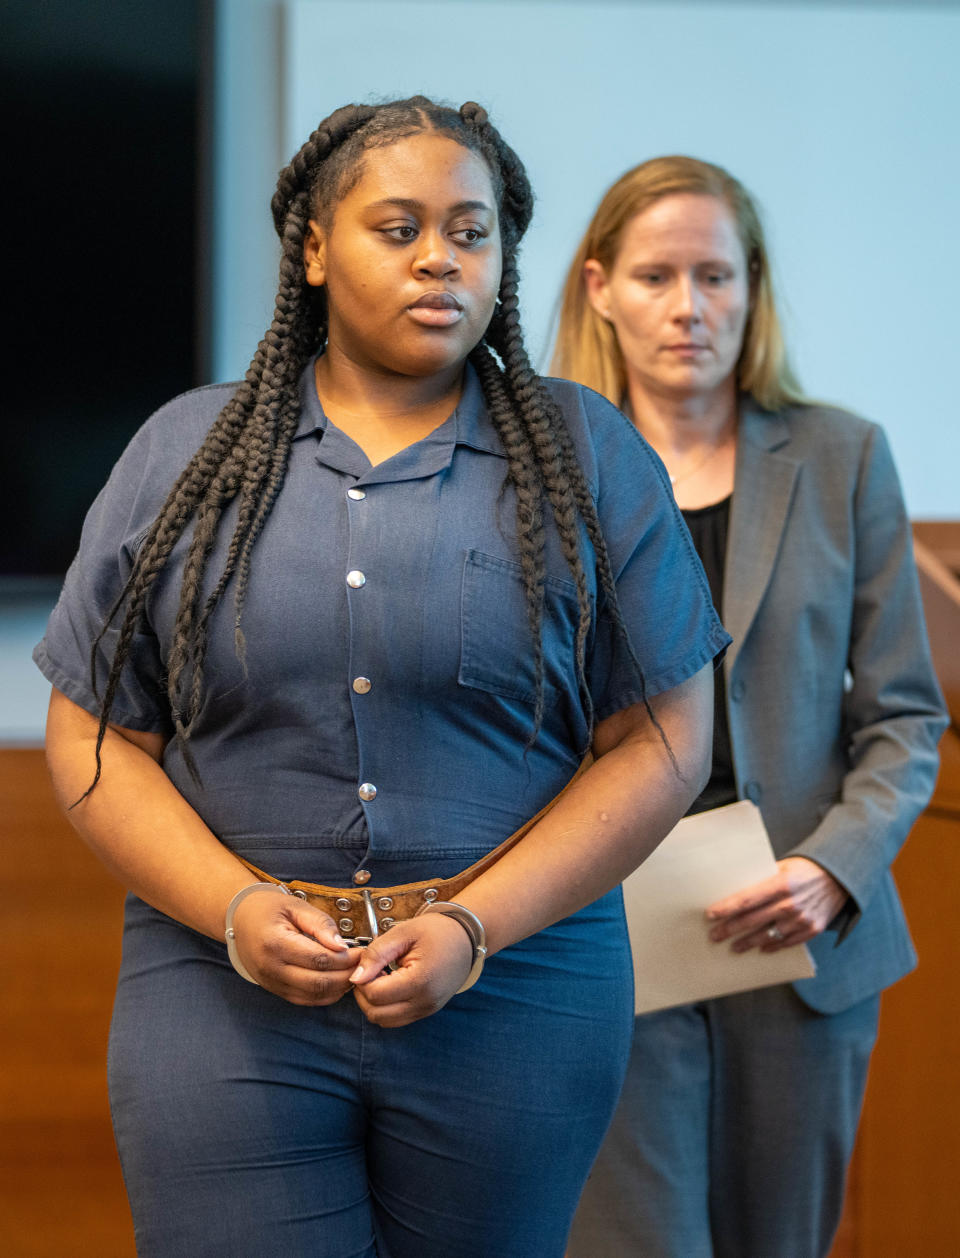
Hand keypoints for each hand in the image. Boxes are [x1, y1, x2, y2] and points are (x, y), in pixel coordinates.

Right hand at [231, 889, 356, 1004]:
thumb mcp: (296, 906)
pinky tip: (338, 981)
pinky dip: (326, 994)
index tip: (361, 951)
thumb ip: (320, 924)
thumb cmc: (269, 909)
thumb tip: (342, 945)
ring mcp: (272, 983)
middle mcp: (271, 968)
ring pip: (313, 996)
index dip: (345, 959)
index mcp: (275, 943)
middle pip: (318, 982)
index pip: (318, 959)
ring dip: (338, 988)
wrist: (241, 920)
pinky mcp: (276, 990)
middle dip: (346, 975)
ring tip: (353, 971)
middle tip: (362, 964)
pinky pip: (305, 1000)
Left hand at [349, 913, 473, 1027]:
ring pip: (385, 1021)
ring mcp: (427, 1010)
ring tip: (382, 978)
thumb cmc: (436, 931)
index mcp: (420, 980)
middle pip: (376, 1014)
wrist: (465, 938)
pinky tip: (391, 985)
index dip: (362, 980)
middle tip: (370, 972)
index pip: (375, 995)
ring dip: (374, 1003)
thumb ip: (377, 953)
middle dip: (364, 994)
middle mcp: (425, 1002)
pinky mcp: (427, 1011)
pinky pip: (397, 1019)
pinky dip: (386, 1007)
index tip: (367, 964)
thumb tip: (356, 977)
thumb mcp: (403, 932)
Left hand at [705, 857, 848, 952]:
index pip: (747, 899)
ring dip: (748, 942)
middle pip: (752, 920)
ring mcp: (802, 919)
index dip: (726, 908)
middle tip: (715, 935)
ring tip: (734, 946)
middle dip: (730, 929)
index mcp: (780, 884)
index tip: (710, 915)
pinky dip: (772, 946)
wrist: (839, 877)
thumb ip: (762, 879)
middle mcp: (790, 904)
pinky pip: (787, 942)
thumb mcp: (782, 867)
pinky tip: (760, 948)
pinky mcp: (812, 930)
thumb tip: (736, 890)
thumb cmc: (805, 869)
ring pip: (767, 936)